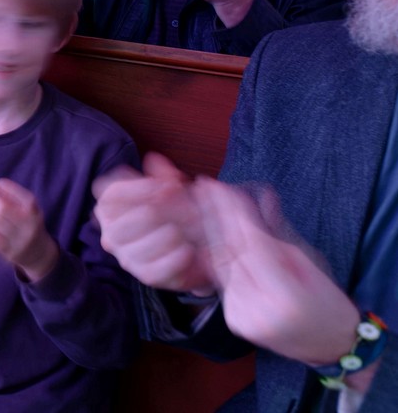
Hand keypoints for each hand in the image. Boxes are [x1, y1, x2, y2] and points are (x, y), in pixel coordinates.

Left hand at [0, 178, 59, 281]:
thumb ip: (11, 197)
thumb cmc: (28, 225)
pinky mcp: (9, 253)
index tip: (0, 181)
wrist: (38, 254)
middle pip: (4, 208)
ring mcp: (19, 242)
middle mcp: (29, 228)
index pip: (27, 199)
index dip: (12, 189)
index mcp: (36, 215)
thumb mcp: (27, 210)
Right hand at [94, 152, 214, 291]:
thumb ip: (165, 176)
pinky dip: (175, 258)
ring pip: (140, 246)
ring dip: (170, 237)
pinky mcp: (144, 276)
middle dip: (159, 214)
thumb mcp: (172, 190)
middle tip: (188, 211)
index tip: (171, 187)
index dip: (141, 188)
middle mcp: (111, 232)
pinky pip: (156, 269)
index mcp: (110, 207)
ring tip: (187, 232)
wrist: (197, 249)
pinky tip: (188, 251)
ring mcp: (125, 256)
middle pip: (125, 221)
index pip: (112, 195)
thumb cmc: (176, 214)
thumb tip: (154, 160)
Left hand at [193, 178, 363, 370]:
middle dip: (215, 215)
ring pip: (221, 265)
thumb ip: (277, 232)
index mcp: (286, 296)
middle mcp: (260, 310)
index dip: (232, 213)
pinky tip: (208, 232)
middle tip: (202, 186)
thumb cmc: (327, 300)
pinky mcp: (234, 321)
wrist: (330, 345)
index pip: (251, 244)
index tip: (218, 186)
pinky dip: (217, 256)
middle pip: (230, 252)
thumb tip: (259, 195)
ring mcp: (243, 318)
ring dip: (209, 231)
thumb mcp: (309, 262)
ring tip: (200, 202)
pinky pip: (222, 282)